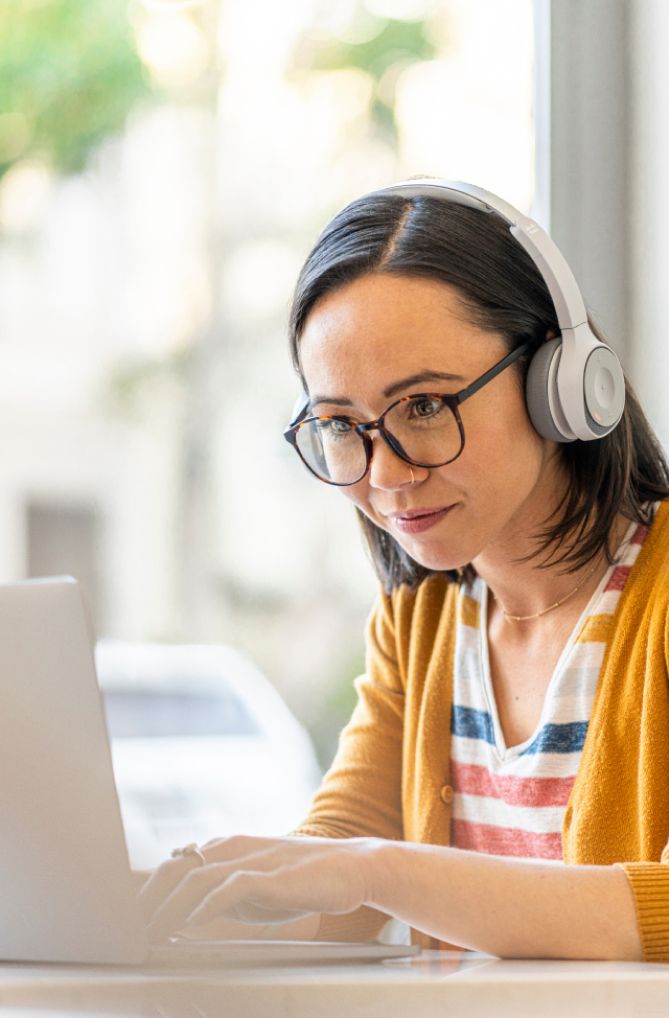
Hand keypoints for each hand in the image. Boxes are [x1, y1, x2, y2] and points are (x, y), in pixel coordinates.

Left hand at [139, 834, 379, 942]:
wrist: (350, 868)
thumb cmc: (299, 883)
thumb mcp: (251, 890)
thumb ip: (219, 896)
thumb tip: (182, 917)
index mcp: (224, 849)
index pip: (174, 866)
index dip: (145, 892)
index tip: (123, 920)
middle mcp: (232, 847)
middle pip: (175, 867)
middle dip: (146, 900)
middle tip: (126, 931)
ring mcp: (252, 858)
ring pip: (197, 876)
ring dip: (168, 907)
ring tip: (150, 934)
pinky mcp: (273, 873)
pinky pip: (233, 885)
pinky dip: (209, 903)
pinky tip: (195, 921)